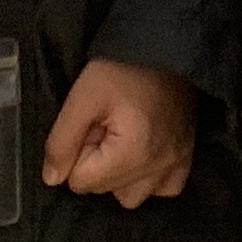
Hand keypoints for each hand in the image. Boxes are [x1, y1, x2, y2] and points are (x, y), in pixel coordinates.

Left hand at [43, 57, 197, 206]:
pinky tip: (143, 157)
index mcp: (131, 153)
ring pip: (134, 196)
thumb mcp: (82, 97)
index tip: (91, 124)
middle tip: (104, 127)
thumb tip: (53, 179)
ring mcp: (177, 163)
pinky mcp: (188, 155)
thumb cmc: (122, 67)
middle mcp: (158, 166)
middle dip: (96, 164)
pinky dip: (151, 178)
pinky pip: (166, 188)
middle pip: (106, 191)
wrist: (166, 45)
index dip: (77, 152)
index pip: (82, 182)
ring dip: (121, 177)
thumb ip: (61, 142)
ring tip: (121, 143)